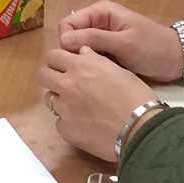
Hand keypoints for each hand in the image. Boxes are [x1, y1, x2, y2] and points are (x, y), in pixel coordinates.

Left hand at [37, 46, 157, 161]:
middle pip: (43, 75)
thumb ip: (96, 60)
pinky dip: (69, 121)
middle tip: (66, 83)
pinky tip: (85, 124)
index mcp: (81, 67)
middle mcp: (67, 85)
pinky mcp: (66, 130)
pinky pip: (59, 122)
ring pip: (50, 99)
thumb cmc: (135, 96)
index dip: (59, 60)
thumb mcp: (118, 70)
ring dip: (60, 100)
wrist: (140, 129)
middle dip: (52, 77)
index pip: (53, 56)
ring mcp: (64, 109)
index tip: (66, 65)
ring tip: (79, 106)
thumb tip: (83, 52)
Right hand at [58, 1, 183, 81]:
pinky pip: (91, 60)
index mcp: (100, 12)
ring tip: (98, 75)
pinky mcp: (107, 54)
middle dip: (76, 54)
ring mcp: (102, 40)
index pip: (68, 24)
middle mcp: (97, 23)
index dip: (68, 41)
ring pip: (79, 51)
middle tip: (90, 69)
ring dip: (85, 63)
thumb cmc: (153, 47)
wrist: (176, 60)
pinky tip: (102, 78)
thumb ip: (95, 39)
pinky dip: (94, 68)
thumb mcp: (124, 42)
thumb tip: (63, 40)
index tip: (78, 58)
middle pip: (71, 38)